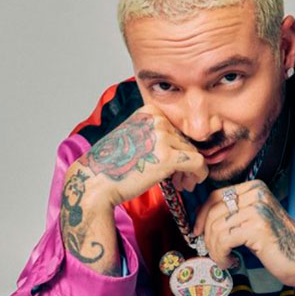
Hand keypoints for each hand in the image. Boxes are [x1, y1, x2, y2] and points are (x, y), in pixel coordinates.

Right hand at [74, 104, 208, 205]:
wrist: (95, 181)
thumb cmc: (113, 165)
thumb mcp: (135, 138)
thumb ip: (157, 136)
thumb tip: (186, 146)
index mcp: (149, 111)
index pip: (177, 129)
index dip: (178, 148)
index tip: (173, 164)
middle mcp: (157, 120)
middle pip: (186, 141)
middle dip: (185, 161)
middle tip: (179, 179)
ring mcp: (162, 136)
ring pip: (193, 152)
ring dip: (190, 171)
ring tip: (180, 184)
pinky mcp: (168, 157)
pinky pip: (198, 163)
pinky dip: (199, 175)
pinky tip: (188, 184)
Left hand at [193, 180, 294, 295]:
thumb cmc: (277, 242)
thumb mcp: (254, 219)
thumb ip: (234, 212)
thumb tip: (199, 218)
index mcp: (255, 187)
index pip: (215, 196)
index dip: (201, 215)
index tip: (197, 232)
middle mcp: (257, 194)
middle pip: (213, 212)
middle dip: (206, 235)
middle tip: (212, 252)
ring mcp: (258, 209)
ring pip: (216, 228)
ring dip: (214, 249)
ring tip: (224, 259)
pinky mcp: (257, 228)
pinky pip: (223, 241)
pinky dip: (221, 255)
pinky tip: (230, 262)